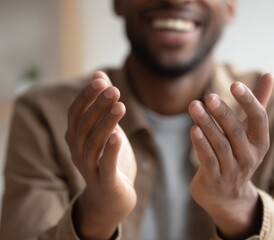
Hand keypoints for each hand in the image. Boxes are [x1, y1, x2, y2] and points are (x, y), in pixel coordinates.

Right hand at [65, 71, 136, 238]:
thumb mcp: (107, 129)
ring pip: (93, 143)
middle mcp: (78, 151)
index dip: (86, 96)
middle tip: (114, 90)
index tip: (101, 80)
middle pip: (84, 125)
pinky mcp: (105, 182)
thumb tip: (100, 73)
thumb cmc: (109, 159)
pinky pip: (105, 165)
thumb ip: (103, 104)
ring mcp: (89, 168)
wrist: (112, 198)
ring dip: (106, 123)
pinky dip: (110, 150)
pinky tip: (118, 135)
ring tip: (120, 106)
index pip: (75, 113)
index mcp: (77, 138)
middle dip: (98, 106)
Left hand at [188, 73, 273, 237]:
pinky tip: (193, 129)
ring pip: (220, 144)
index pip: (259, 119)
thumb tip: (270, 74)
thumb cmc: (239, 153)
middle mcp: (249, 156)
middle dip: (223, 113)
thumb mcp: (251, 132)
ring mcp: (232, 170)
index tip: (235, 84)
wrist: (228, 197)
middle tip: (209, 96)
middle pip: (236, 131)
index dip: (248, 101)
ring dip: (206, 124)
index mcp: (260, 142)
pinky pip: (208, 160)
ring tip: (194, 106)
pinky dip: (201, 144)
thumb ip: (258, 103)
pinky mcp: (214, 179)